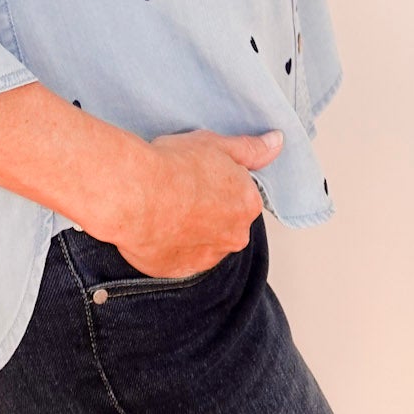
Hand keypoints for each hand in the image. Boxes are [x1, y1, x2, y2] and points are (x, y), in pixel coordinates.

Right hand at [89, 126, 282, 278]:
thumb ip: (251, 148)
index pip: (240, 195)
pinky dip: (170, 244)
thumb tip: (276, 142)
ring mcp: (207, 257)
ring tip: (164, 207)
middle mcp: (234, 235)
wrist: (136, 193)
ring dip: (190, 229)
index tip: (198, 174)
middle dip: (207, 209)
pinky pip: (179, 257)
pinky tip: (155, 225)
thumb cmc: (174, 166)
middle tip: (180, 189)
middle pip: (225, 221)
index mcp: (247, 203)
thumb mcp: (216, 143)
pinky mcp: (179, 271)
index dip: (217, 182)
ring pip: (203, 241)